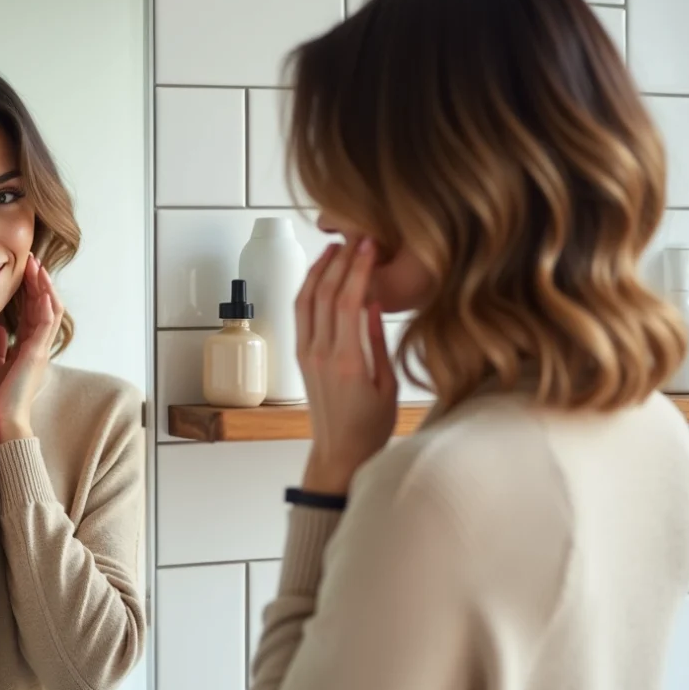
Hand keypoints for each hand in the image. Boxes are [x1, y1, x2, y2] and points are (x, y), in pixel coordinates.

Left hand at [0, 253, 63, 442]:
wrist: (1, 423)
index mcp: (27, 347)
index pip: (33, 311)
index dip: (30, 289)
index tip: (24, 269)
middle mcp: (37, 346)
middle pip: (44, 305)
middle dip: (39, 281)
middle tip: (33, 259)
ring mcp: (40, 350)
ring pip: (50, 311)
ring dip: (45, 288)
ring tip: (39, 267)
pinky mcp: (37, 356)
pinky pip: (47, 327)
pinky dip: (47, 308)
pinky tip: (43, 291)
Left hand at [296, 238, 397, 494]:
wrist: (339, 453)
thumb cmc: (371, 426)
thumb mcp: (387, 384)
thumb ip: (378, 340)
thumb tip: (373, 300)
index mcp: (348, 361)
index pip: (349, 301)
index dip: (358, 268)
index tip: (370, 245)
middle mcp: (321, 354)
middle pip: (326, 294)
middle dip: (341, 261)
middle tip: (357, 236)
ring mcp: (307, 354)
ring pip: (307, 300)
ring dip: (319, 270)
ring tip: (335, 247)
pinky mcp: (301, 356)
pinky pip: (301, 314)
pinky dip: (308, 289)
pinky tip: (320, 275)